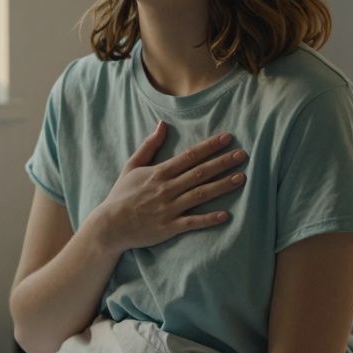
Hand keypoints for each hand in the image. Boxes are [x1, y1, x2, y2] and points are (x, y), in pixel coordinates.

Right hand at [90, 122, 247, 252]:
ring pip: (200, 194)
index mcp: (159, 172)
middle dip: (223, 162)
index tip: (227, 138)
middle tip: (243, 155)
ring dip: (222, 186)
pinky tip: (226, 215)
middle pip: (200, 173)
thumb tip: (162, 125)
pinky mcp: (169, 227)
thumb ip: (149, 146)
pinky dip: (209, 219)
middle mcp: (167, 188)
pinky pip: (193, 222)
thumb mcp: (132, 166)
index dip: (210, 146)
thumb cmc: (121, 195)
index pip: (190, 156)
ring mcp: (169, 208)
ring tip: (241, 178)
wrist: (110, 226)